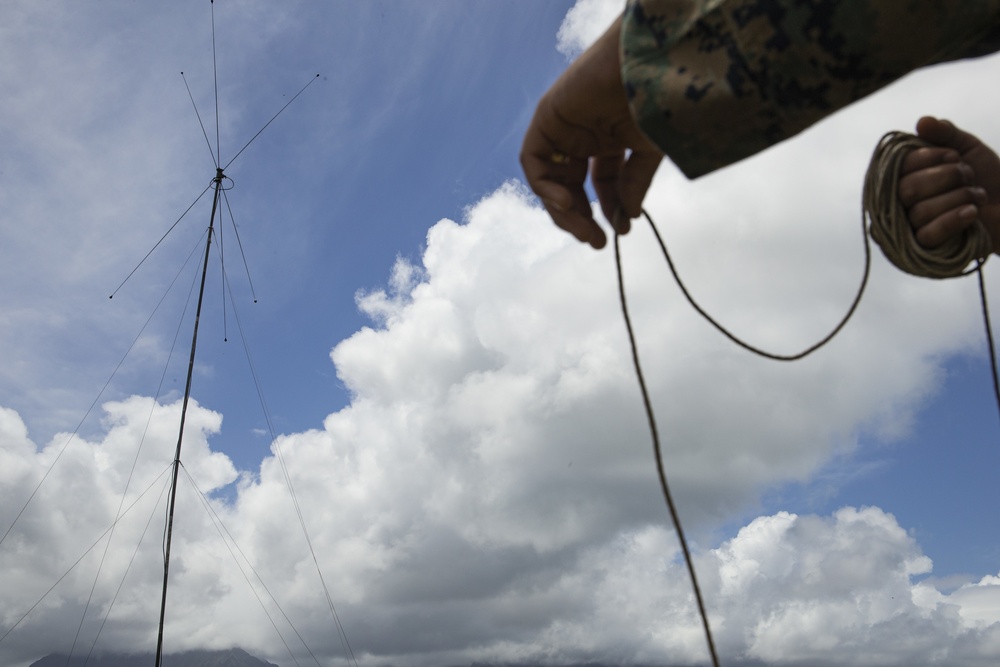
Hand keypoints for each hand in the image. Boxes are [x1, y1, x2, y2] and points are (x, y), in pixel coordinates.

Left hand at [520, 16, 662, 248]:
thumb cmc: (656, 100)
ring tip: (584, 229)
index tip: (619, 232)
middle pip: (572, 187)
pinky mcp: (546, 119)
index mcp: (610, 139)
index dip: (608, 209)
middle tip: (596, 241)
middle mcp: (584, 134)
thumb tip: (628, 218)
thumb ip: (633, 184)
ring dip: (563, 211)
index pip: (601, 183)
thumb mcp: (648, 151)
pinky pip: (533, 161)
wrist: (648, 67)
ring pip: (551, 180)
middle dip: (582, 218)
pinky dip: (545, 187)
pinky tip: (567, 203)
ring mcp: (563, 128)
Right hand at [898, 116, 999, 255]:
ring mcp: (913, 227)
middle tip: (969, 176)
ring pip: (920, 211)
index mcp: (907, 177)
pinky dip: (953, 219)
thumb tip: (921, 122)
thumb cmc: (989, 179)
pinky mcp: (927, 248)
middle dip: (946, 178)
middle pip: (906, 189)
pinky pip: (929, 234)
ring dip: (958, 197)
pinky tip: (973, 212)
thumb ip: (945, 134)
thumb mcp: (968, 149)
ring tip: (977, 196)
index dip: (928, 157)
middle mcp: (903, 203)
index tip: (955, 156)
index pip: (899, 166)